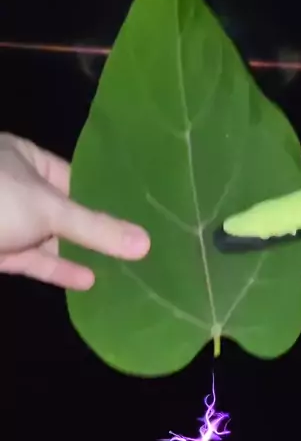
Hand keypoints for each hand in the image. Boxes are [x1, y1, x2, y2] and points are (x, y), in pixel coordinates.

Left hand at [0, 133, 149, 288]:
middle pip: (66, 211)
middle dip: (97, 231)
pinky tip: (89, 282)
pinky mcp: (0, 253)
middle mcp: (17, 188)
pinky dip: (58, 271)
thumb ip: (95, 228)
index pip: (76, 176)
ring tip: (123, 270)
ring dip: (80, 255)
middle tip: (140, 247)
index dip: (106, 196)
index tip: (141, 216)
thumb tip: (145, 244)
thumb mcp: (48, 209)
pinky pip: (34, 261)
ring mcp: (7, 222)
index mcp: (25, 159)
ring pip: (51, 239)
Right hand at [216, 153, 300, 302]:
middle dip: (271, 241)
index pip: (292, 191)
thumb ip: (274, 216)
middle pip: (300, 228)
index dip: (264, 203)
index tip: (229, 220)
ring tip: (244, 280)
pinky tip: (278, 299)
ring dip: (288, 269)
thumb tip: (226, 228)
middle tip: (228, 257)